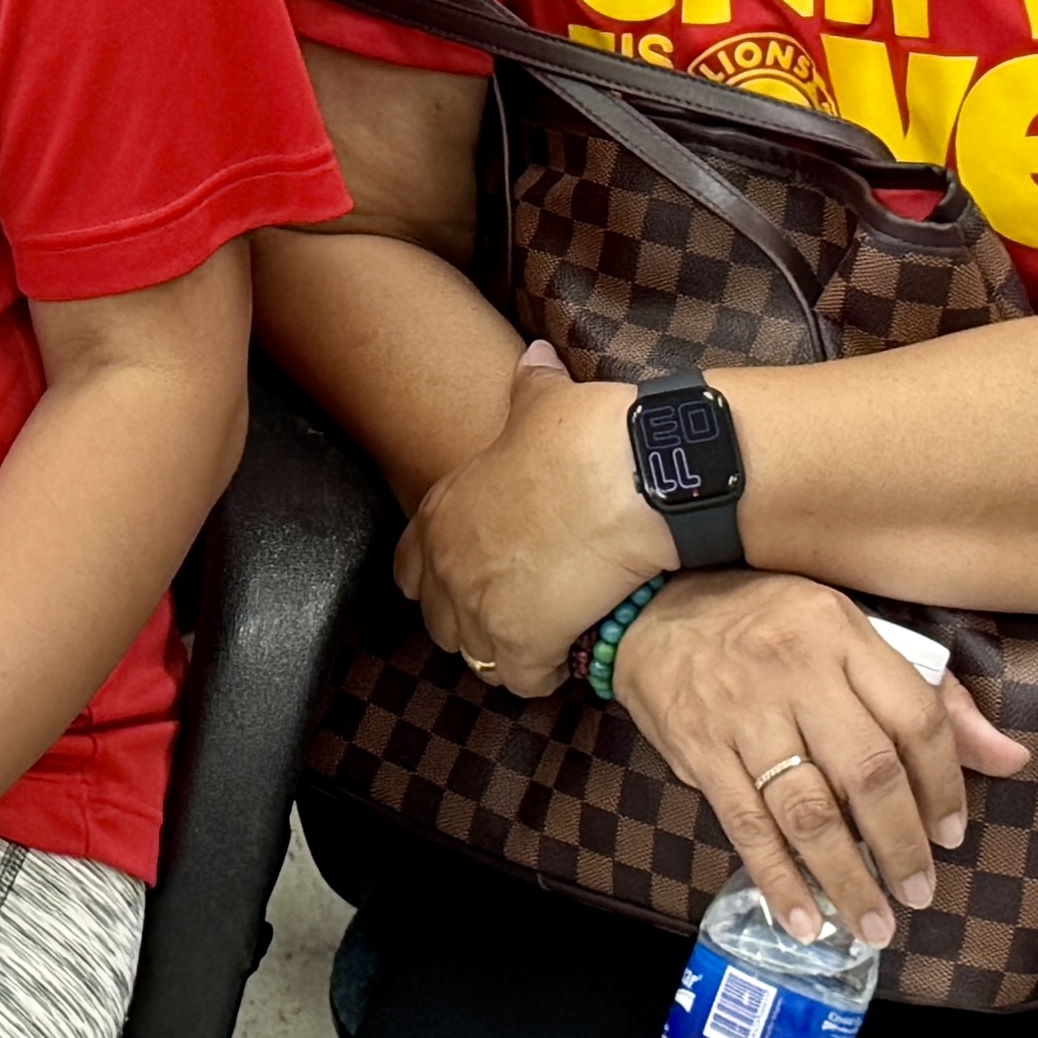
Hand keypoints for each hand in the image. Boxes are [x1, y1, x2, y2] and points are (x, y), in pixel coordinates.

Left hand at [399, 348, 671, 688]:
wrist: (627, 479)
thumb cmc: (584, 437)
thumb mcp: (544, 403)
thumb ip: (529, 388)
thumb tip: (535, 357)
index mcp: (442, 511)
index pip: (409, 568)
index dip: (437, 580)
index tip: (473, 584)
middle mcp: (447, 563)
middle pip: (439, 620)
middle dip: (474, 622)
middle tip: (518, 614)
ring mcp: (478, 607)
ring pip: (476, 655)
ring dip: (506, 652)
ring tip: (544, 638)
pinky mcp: (520, 643)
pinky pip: (521, 681)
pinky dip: (543, 675)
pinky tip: (568, 655)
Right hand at [615, 572, 1033, 948]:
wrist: (654, 602)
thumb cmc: (769, 622)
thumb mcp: (852, 634)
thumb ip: (932, 696)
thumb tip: (1011, 759)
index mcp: (842, 633)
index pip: (915, 717)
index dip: (944, 785)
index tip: (951, 834)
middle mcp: (795, 669)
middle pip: (868, 771)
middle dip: (900, 845)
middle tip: (920, 892)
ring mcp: (742, 711)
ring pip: (809, 809)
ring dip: (846, 878)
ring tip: (875, 923)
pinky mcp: (698, 747)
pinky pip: (746, 825)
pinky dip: (778, 879)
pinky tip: (805, 919)